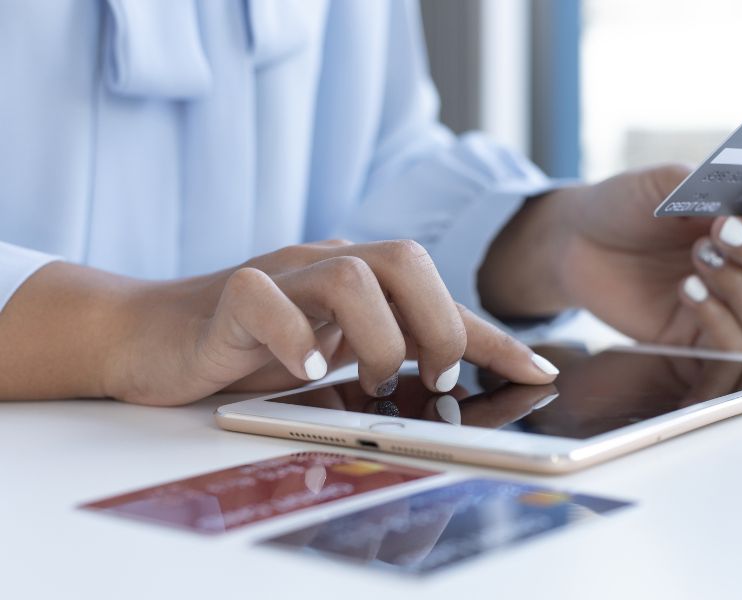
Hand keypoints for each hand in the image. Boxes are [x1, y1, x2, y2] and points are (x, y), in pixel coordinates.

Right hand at [0, 240, 557, 404]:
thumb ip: (390, 356)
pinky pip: (266, 300)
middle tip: (430, 379)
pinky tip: (303, 371)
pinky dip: (294, 336)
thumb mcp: (335, 352)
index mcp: (360, 276)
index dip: (491, 335)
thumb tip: (457, 382)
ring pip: (348, 275)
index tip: (539, 372)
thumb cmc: (253, 345)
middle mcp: (326, 265)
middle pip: (405, 260)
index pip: (440, 294)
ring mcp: (279, 275)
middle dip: (437, 326)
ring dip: (376, 337)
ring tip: (370, 381)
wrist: (156, 333)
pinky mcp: (230, 296)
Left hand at [479, 164, 741, 350]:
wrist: (576, 242)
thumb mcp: (658, 182)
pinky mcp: (698, 337)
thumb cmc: (624, 206)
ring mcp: (727, 306)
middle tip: (721, 231)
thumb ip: (700, 180)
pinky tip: (687, 289)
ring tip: (697, 259)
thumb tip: (739, 191)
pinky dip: (718, 318)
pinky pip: (732, 344)